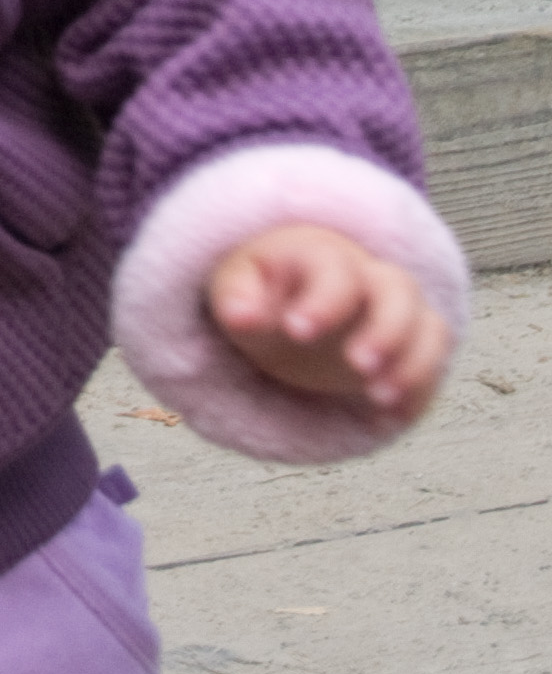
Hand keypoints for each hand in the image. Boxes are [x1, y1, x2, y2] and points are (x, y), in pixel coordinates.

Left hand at [206, 222, 450, 421]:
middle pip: (400, 290)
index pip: (337, 271)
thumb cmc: (262, 293)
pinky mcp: (410, 346)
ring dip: (414, 365)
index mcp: (322, 257)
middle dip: (387, 331)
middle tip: (359, 367)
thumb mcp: (237, 290)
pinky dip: (422, 389)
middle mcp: (369, 279)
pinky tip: (392, 416)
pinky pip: (435, 363)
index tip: (297, 332)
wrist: (289, 301)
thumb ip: (238, 301)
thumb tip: (240, 317)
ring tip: (379, 399)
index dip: (323, 302)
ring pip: (430, 326)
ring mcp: (395, 313)